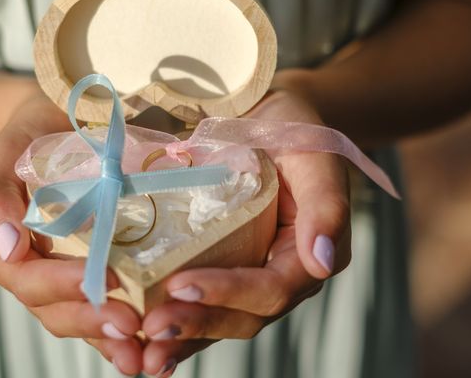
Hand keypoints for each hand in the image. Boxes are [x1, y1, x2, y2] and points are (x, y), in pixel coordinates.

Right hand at [0, 90, 144, 375]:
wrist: (52, 125)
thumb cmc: (28, 136)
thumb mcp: (6, 151)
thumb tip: (8, 246)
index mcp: (1, 246)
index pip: (28, 278)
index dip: (64, 286)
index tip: (106, 281)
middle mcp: (28, 268)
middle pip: (53, 308)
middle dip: (92, 320)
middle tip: (133, 326)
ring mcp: (56, 274)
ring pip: (75, 317)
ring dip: (105, 338)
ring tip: (140, 352)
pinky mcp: (82, 272)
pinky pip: (93, 308)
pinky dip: (113, 332)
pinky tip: (142, 347)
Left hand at [139, 86, 351, 375]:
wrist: (268, 120)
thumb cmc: (294, 132)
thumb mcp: (316, 158)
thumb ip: (327, 207)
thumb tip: (322, 261)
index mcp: (307, 255)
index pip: (271, 288)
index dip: (228, 292)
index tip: (180, 285)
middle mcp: (281, 274)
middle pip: (243, 316)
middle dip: (197, 325)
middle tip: (152, 330)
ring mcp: (251, 274)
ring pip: (221, 319)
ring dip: (183, 337)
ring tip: (143, 350)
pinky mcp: (225, 267)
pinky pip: (204, 303)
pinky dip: (179, 320)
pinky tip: (144, 336)